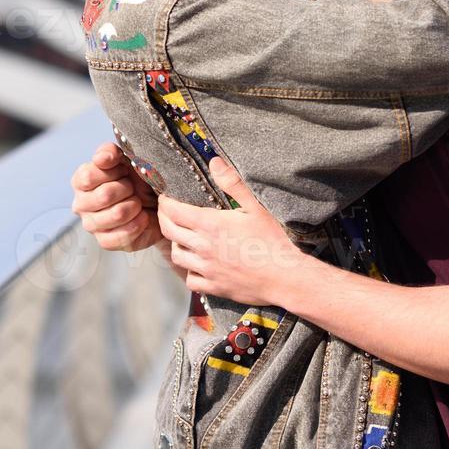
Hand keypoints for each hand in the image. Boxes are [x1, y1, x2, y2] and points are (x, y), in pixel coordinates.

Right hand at [70, 142, 161, 251]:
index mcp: (81, 181)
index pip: (88, 177)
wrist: (155, 201)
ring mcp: (92, 225)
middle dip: (127, 188)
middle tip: (133, 187)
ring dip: (134, 206)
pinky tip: (142, 217)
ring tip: (138, 202)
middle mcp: (81, 204)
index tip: (124, 170)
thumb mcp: (124, 157)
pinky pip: (122, 235)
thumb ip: (110, 152)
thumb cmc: (135, 177)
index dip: (112, 172)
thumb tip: (102, 158)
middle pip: (104, 196)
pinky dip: (138, 224)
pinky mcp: (106, 242)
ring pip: (115, 215)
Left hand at [156, 157, 309, 306]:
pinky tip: (197, 265)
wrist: (284, 277)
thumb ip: (232, 183)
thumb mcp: (255, 206)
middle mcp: (202, 247)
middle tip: (167, 212)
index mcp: (210, 225)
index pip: (173, 211)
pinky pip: (190, 280)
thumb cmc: (272, 240)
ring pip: (176, 256)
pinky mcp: (213, 287)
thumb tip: (214, 162)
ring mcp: (206, 269)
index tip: (166, 197)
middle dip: (164, 218)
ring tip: (182, 237)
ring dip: (176, 244)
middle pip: (169, 231)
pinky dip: (190, 271)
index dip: (165, 202)